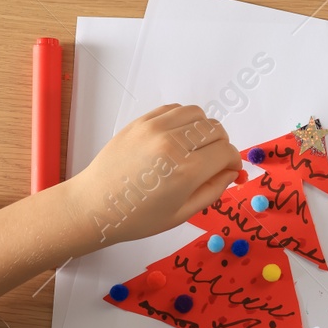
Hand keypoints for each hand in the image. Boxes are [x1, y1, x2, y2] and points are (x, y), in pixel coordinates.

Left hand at [64, 104, 241, 247]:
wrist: (94, 206)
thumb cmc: (136, 218)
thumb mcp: (182, 214)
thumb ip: (213, 190)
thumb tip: (231, 173)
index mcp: (185, 171)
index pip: (226, 152)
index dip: (233, 162)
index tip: (229, 171)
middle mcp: (172, 144)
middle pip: (216, 129)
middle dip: (222, 145)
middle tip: (213, 161)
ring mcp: (154, 129)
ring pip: (198, 115)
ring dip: (204, 129)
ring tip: (195, 147)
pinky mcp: (141, 122)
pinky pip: (174, 110)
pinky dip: (184, 120)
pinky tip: (178, 138)